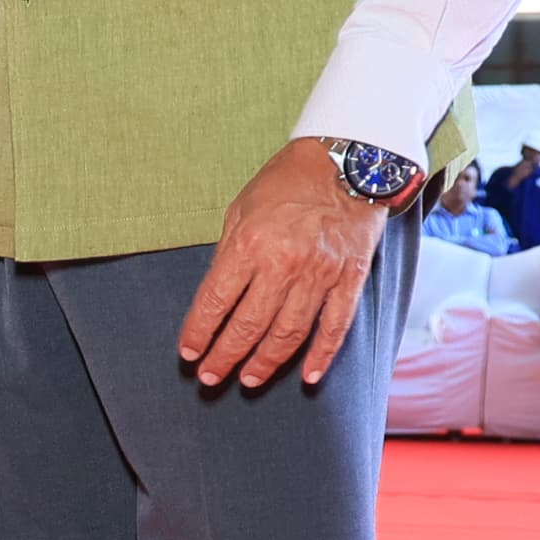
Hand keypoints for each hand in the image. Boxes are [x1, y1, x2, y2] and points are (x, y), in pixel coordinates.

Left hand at [178, 138, 387, 389]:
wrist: (348, 160)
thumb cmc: (287, 182)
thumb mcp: (241, 209)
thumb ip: (229, 254)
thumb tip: (218, 299)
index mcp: (250, 244)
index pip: (216, 302)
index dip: (199, 333)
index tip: (189, 353)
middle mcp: (284, 264)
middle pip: (249, 326)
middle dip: (225, 357)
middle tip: (210, 377)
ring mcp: (321, 274)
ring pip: (289, 334)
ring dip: (266, 363)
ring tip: (249, 379)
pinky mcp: (350, 278)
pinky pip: (336, 326)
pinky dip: (322, 356)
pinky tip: (308, 377)